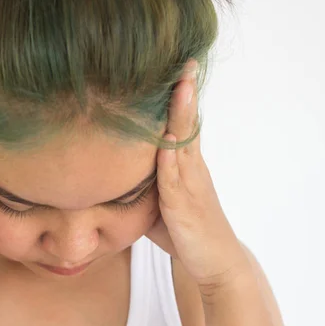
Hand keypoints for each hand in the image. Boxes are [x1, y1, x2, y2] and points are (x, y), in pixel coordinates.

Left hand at [144, 59, 249, 288]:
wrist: (213, 264)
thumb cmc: (184, 231)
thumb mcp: (159, 202)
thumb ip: (141, 183)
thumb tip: (110, 173)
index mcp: (185, 167)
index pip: (181, 126)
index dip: (179, 99)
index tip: (176, 69)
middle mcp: (192, 171)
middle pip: (188, 126)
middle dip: (185, 94)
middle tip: (185, 61)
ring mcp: (191, 188)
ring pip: (185, 146)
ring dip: (182, 117)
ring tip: (181, 87)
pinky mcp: (186, 209)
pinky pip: (177, 182)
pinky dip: (171, 162)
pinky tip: (167, 144)